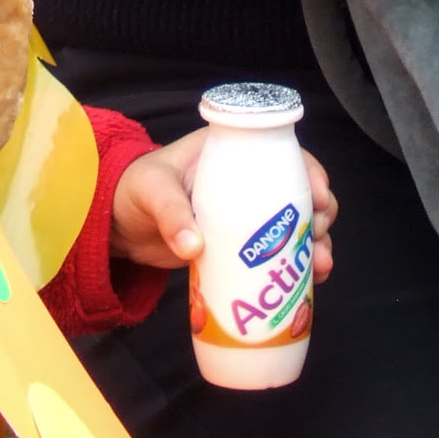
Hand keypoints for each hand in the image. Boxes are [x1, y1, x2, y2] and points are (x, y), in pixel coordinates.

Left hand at [110, 131, 336, 283]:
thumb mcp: (152, 191)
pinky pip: (273, 255)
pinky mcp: (237, 247)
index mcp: (228, 153)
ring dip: (313, 244)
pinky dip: (293, 267)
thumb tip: (194, 247)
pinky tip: (308, 285)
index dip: (309, 170)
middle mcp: (243, 181)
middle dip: (320, 213)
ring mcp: (242, 216)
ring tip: (320, 267)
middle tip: (321, 236)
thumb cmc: (133, 189)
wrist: (117, 223)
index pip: (280, 152)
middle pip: (295, 191)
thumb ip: (170, 214)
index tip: (320, 198)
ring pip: (291, 225)